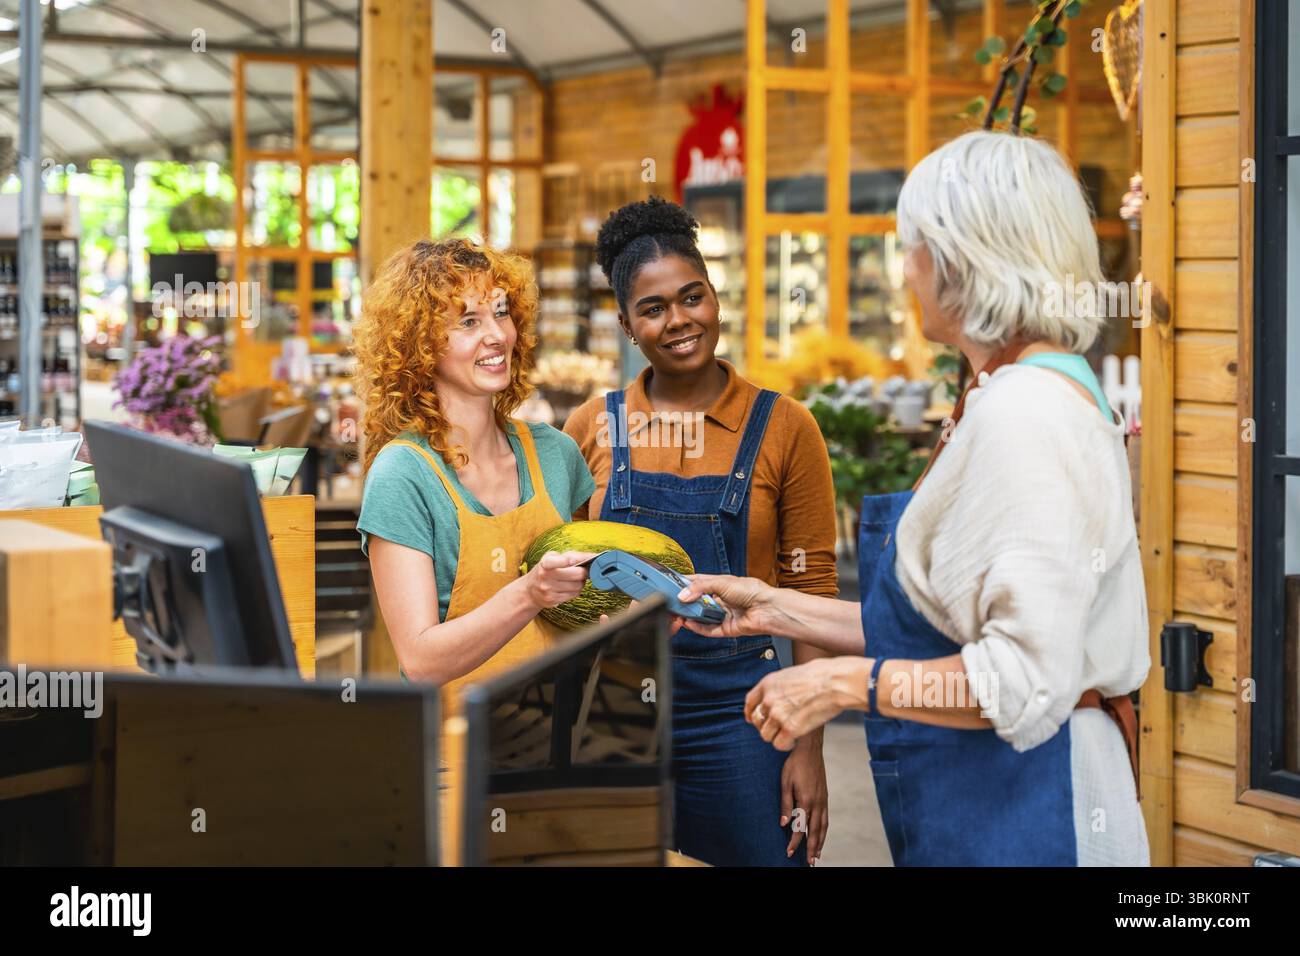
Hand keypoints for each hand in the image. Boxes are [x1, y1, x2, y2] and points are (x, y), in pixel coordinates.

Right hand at [521, 550, 593, 609]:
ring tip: (577, 579)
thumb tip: (591, 557)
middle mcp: (545, 576)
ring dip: (581, 582)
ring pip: (577, 586)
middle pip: (576, 574)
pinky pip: (574, 595)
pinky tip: (572, 587)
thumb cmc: (545, 570)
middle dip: (584, 572)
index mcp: (545, 563)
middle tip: (586, 570)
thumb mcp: (551, 558)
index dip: (565, 561)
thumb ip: (568, 555)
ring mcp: (549, 590)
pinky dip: (576, 590)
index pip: (554, 562)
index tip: (573, 560)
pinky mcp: (553, 600)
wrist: (530, 590)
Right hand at [671, 573, 774, 637]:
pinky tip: (689, 624)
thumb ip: (700, 587)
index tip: (671, 585)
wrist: (766, 608)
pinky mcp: (726, 628)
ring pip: (701, 617)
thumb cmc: (751, 590)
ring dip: (690, 616)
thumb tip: (683, 594)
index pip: (698, 583)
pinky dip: (698, 628)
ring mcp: (723, 614)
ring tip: (678, 614)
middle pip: (697, 602)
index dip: (685, 584)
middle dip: (685, 603)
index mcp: (720, 585)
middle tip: (673, 603)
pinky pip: (708, 630)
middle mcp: (720, 599)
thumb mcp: (721, 582)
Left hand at [745, 657, 855, 750]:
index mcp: (768, 683)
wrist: (834, 682)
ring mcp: (778, 715)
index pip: (750, 701)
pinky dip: (786, 745)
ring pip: (766, 735)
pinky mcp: (790, 729)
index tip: (751, 719)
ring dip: (776, 736)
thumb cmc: (822, 675)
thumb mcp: (794, 673)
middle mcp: (769, 699)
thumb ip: (783, 686)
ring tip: (788, 735)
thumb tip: (786, 693)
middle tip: (777, 728)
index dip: (750, 712)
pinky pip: (779, 744)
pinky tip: (793, 741)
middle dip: (766, 726)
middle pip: (758, 721)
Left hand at [781, 739, 828, 864]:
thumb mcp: (785, 782)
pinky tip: (821, 835)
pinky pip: (826, 818)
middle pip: (815, 831)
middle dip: (812, 849)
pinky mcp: (825, 796)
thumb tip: (783, 823)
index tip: (789, 852)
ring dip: (820, 842)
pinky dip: (824, 830)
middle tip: (809, 863)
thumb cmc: (794, 763)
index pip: (800, 827)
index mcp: (806, 800)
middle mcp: (817, 802)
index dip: (795, 842)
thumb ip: (785, 803)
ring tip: (817, 855)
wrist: (810, 748)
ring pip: (823, 826)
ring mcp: (823, 800)